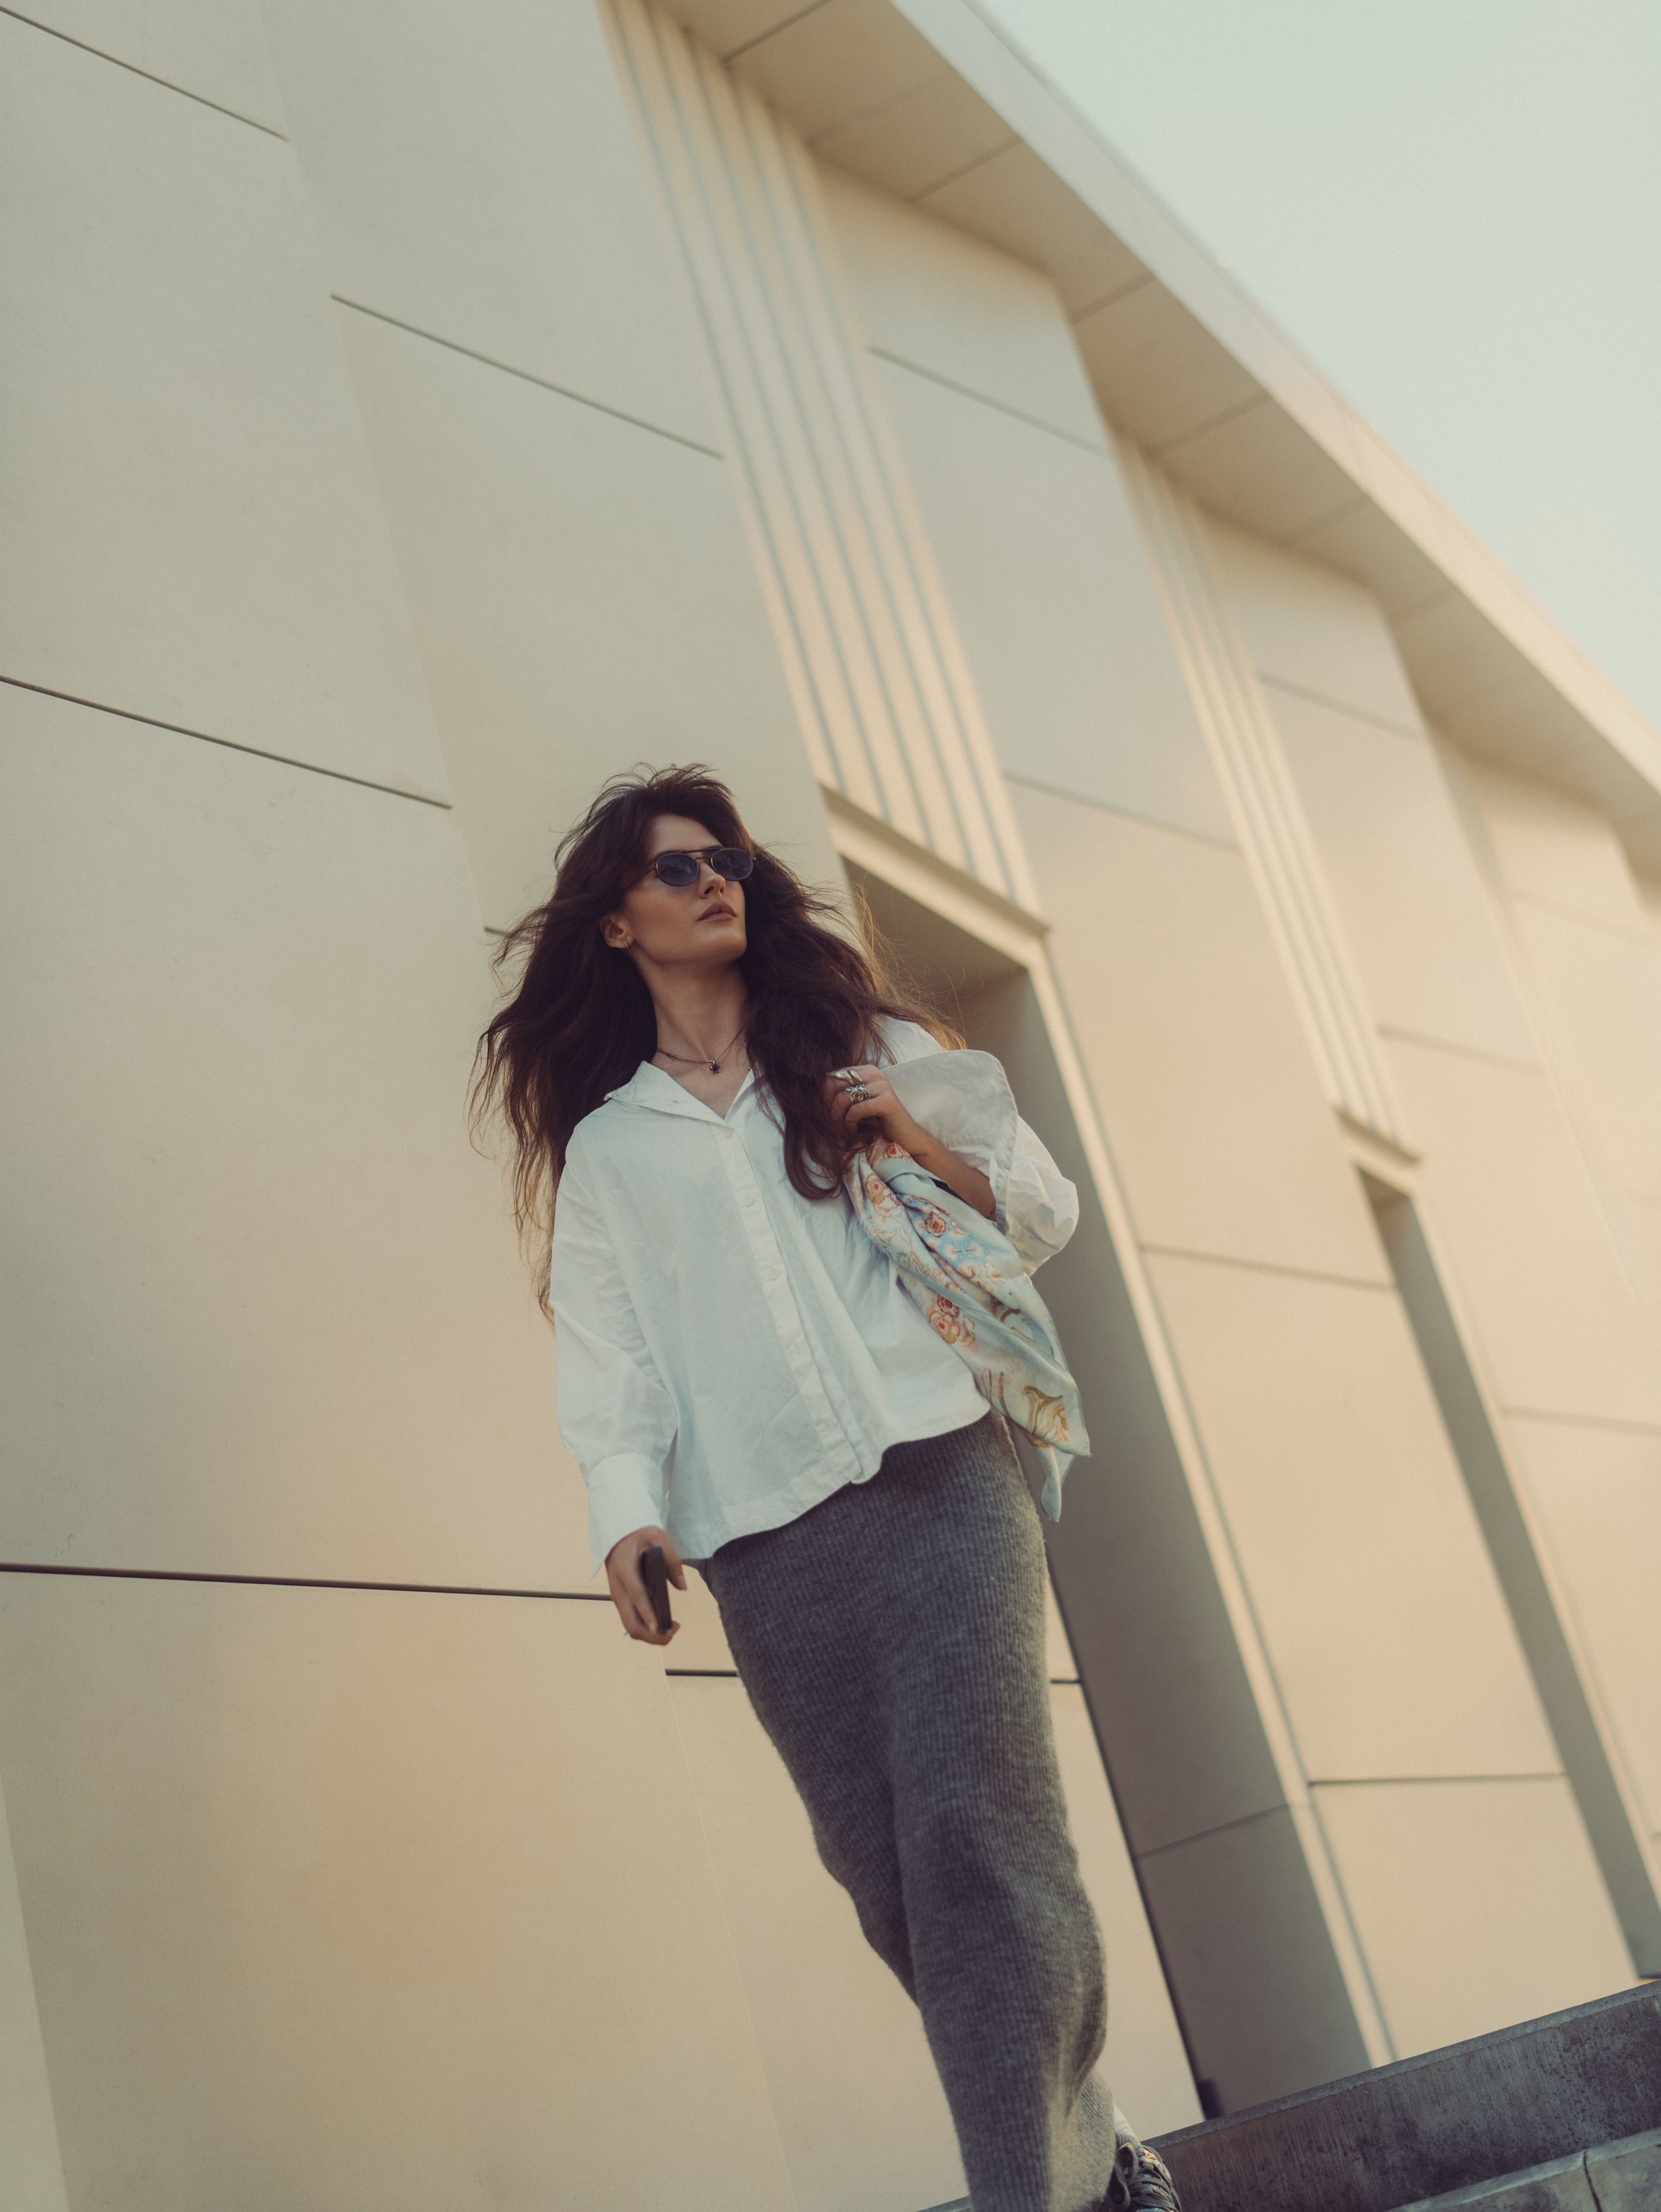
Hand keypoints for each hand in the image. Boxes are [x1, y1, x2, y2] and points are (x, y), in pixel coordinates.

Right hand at [605, 1524, 685, 1645]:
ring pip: (630, 1627)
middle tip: (674, 1631)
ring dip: (650, 1635)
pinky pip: (631, 1621)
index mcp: (625, 1569)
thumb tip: (683, 1587)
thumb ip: (672, 1560)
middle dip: (652, 1635)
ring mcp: (618, 1598)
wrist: (618, 1537)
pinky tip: (663, 1625)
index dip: (648, 1613)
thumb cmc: (640, 1536)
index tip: (659, 1628)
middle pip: (630, 1622)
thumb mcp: (657, 1537)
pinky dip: (646, 1629)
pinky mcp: (621, 1602)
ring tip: (672, 1629)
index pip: (637, 1595)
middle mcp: (618, 1588)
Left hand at [824, 1063, 928, 1154]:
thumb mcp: (856, 1104)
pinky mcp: (887, 1101)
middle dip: (829, 1108)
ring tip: (845, 1129)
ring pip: (843, 1097)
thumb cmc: (876, 1123)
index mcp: (865, 1070)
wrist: (905, 1138)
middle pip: (834, 1085)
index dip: (824, 1098)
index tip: (829, 1115)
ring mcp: (882, 1086)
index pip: (831, 1077)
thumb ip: (840, 1094)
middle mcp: (874, 1073)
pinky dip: (851, 1123)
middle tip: (836, 1124)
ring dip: (839, 1118)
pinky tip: (856, 1130)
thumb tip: (812, 1093)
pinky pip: (856, 1109)